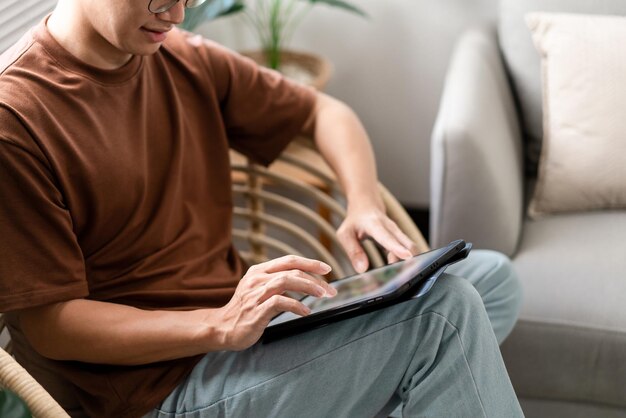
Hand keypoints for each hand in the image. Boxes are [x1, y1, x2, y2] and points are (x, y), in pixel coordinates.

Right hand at [215, 255, 336, 350]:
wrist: (222, 328)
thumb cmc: (245, 310)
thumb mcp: (260, 291)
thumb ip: (278, 284)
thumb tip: (305, 284)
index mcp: (258, 271)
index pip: (288, 260)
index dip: (310, 263)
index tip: (326, 269)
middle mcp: (256, 278)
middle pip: (291, 270)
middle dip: (314, 278)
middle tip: (330, 290)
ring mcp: (255, 294)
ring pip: (286, 281)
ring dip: (308, 287)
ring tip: (322, 295)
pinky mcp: (256, 310)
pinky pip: (280, 303)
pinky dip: (296, 306)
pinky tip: (306, 311)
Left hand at [337, 204, 417, 272]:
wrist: (365, 204)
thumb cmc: (355, 221)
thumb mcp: (345, 234)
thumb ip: (353, 251)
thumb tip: (362, 269)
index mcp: (374, 224)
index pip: (387, 237)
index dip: (397, 248)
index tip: (407, 256)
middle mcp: (390, 228)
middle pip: (406, 244)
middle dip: (411, 260)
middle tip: (408, 276)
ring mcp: (397, 232)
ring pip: (410, 247)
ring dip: (411, 262)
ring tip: (405, 277)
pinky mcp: (400, 238)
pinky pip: (408, 250)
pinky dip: (408, 261)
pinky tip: (402, 272)